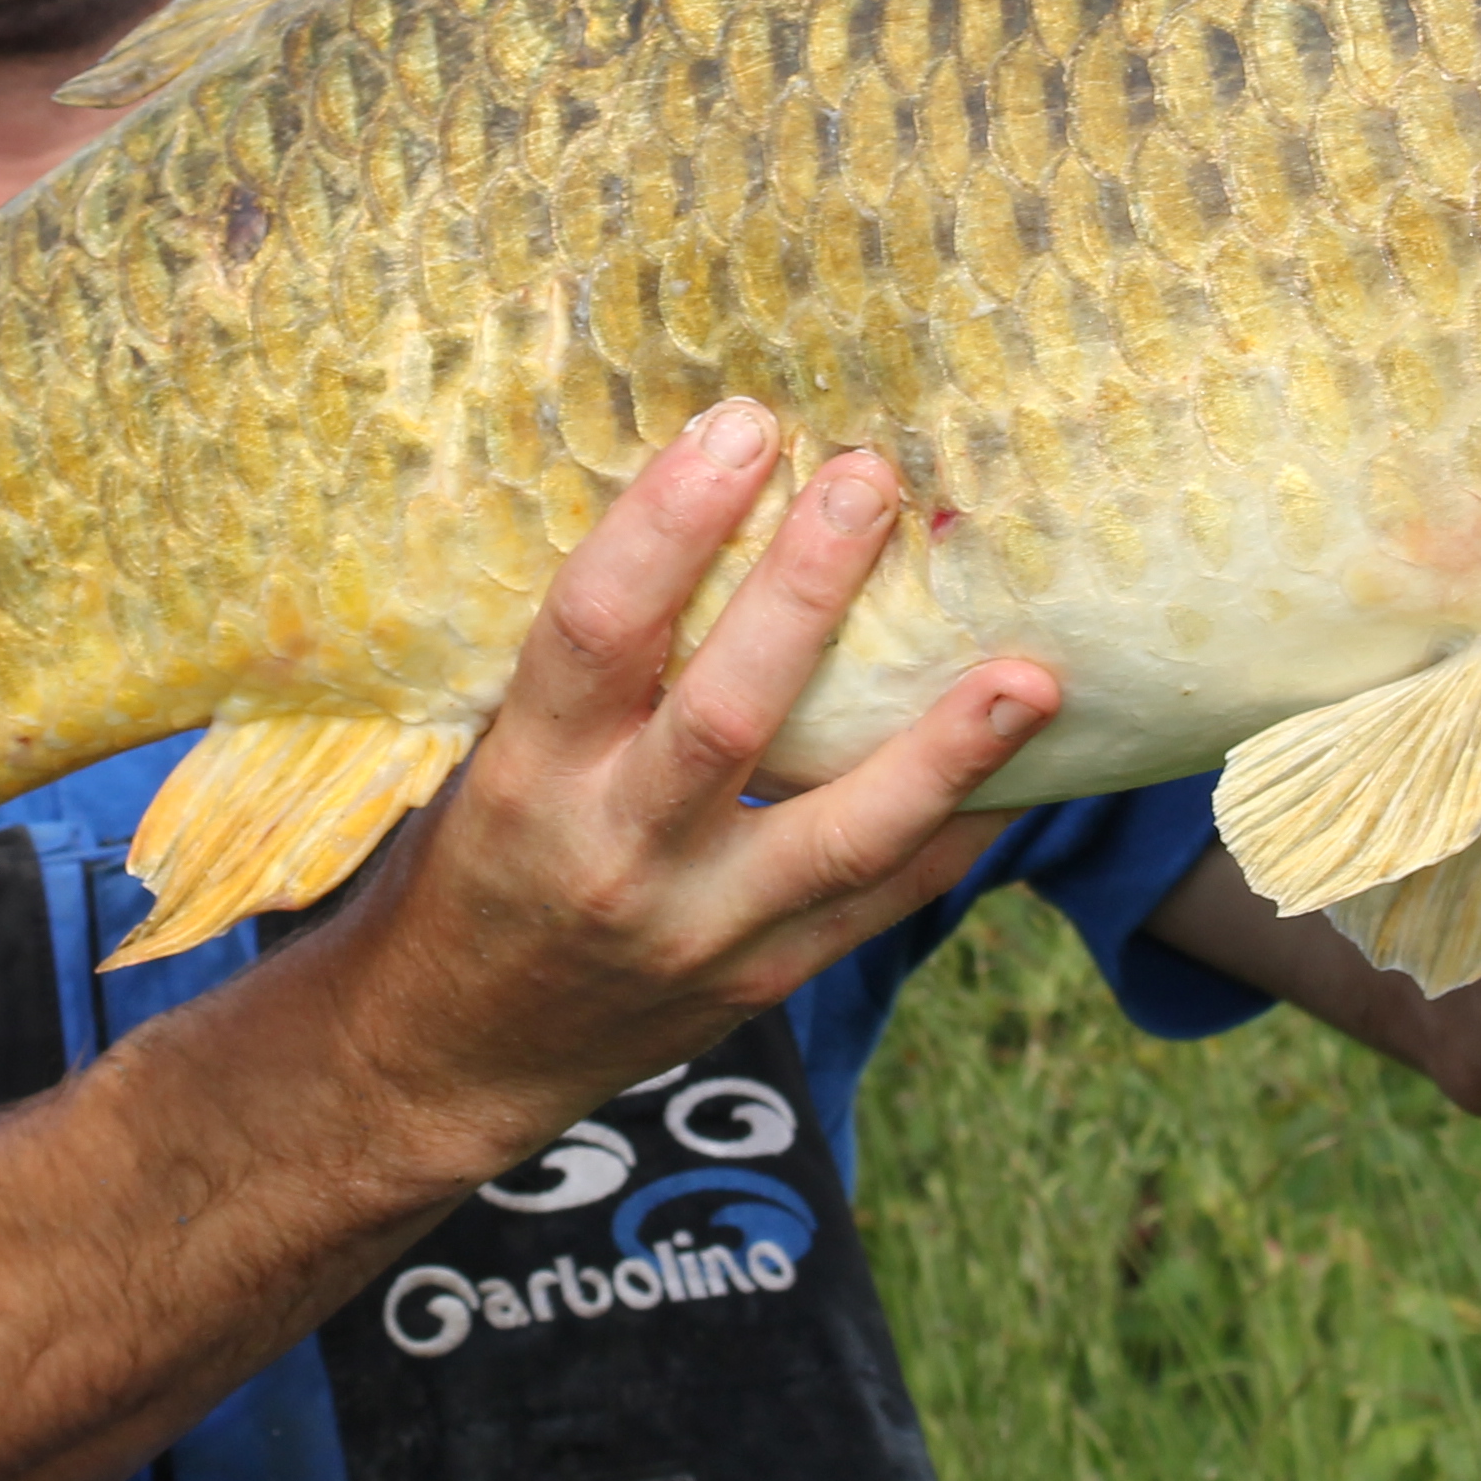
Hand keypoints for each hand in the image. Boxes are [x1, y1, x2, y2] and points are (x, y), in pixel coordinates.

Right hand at [324, 400, 1059, 1172]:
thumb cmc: (473, 863)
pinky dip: (959, 829)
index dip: (668, 522)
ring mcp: (702, 928)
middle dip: (806, 593)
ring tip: (1033, 672)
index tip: (740, 426)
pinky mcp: (766, 978)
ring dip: (944, 749)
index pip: (594, 630)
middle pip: (728, 716)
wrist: (448, 1054)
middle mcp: (616, 853)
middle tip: (873, 480)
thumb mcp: (484, 754)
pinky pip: (882, 901)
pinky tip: (1030, 764)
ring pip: (840, 836)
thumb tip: (704, 500)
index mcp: (530, 776)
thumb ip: (584, 664)